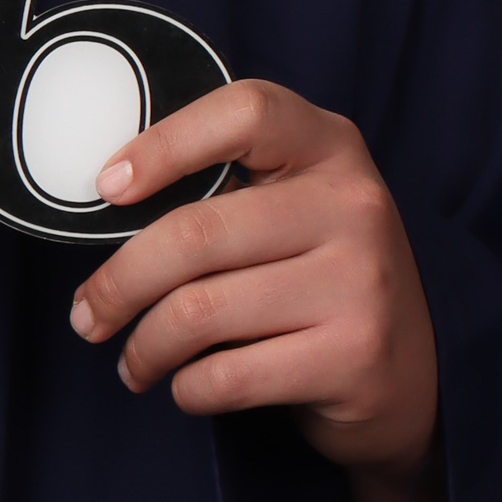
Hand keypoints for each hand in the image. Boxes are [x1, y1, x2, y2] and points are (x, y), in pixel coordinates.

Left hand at [68, 81, 437, 486]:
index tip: (106, 187)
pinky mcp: (355, 358)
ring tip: (134, 360)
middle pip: (195, 234)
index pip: (243, 113)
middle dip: (118, 283)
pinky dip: (186, 389)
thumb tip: (103, 201)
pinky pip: (227, 376)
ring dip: (145, 347)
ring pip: (199, 312)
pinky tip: (186, 385)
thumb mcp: (293, 205)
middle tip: (87, 314)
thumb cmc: (318, 277)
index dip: (164, 144)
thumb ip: (223, 186)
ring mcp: (360, 283)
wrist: (414, 374)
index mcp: (330, 146)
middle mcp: (354, 205)